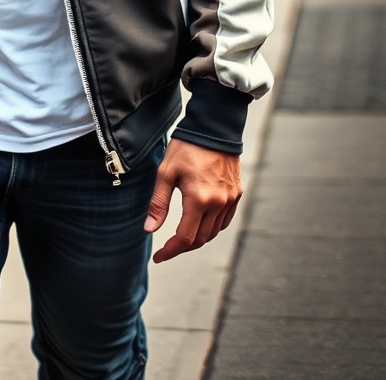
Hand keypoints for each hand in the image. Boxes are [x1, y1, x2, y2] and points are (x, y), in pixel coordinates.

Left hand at [143, 139, 241, 263]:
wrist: (214, 128)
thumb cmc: (186, 148)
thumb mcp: (166, 172)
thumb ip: (158, 203)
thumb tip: (149, 229)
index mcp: (199, 199)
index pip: (185, 238)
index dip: (170, 251)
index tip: (158, 257)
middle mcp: (218, 203)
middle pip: (200, 239)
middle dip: (182, 247)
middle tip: (166, 248)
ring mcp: (230, 199)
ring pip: (213, 232)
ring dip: (197, 238)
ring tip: (180, 237)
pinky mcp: (236, 194)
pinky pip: (224, 221)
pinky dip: (211, 228)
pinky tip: (200, 224)